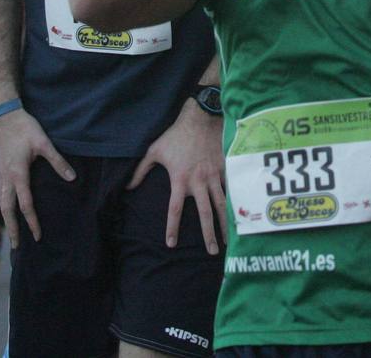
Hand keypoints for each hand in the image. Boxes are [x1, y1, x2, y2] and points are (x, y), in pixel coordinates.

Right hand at [0, 109, 75, 246]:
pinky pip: (1, 195)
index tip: (38, 235)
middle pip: (8, 210)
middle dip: (13, 229)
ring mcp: (1, 175)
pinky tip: (9, 213)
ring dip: (7, 221)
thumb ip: (58, 161)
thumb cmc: (25, 128)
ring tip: (12, 236)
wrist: (5, 117)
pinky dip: (5, 209)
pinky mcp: (0, 172)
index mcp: (18, 173)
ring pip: (2, 204)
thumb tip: (72, 178)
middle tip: (17, 247)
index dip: (32, 221)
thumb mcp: (44, 143)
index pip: (25, 204)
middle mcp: (6, 178)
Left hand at [128, 97, 226, 253]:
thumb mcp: (154, 151)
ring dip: (226, 224)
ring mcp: (214, 176)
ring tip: (230, 240)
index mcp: (180, 180)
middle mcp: (199, 182)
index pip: (175, 210)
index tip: (171, 244)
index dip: (172, 228)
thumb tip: (127, 187)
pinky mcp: (225, 169)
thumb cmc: (175, 135)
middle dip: (209, 234)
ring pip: (222, 205)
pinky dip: (237, 203)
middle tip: (213, 251)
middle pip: (205, 214)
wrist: (201, 118)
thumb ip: (141, 171)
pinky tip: (243, 215)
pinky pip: (232, 189)